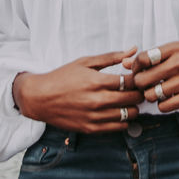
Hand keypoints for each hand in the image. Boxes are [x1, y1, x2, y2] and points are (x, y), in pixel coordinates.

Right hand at [13, 49, 144, 131]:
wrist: (39, 98)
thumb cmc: (62, 77)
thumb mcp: (85, 62)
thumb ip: (111, 57)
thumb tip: (133, 49)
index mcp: (97, 81)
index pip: (131, 81)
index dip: (139, 78)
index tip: (138, 77)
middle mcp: (97, 101)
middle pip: (133, 99)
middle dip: (139, 93)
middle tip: (137, 89)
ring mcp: (94, 116)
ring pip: (129, 115)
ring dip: (133, 108)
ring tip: (129, 101)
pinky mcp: (90, 128)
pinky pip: (118, 128)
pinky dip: (124, 121)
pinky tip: (119, 112)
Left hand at [126, 42, 178, 110]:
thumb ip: (153, 57)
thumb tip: (123, 63)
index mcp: (174, 48)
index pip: (141, 59)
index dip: (135, 69)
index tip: (140, 72)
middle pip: (143, 80)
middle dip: (140, 86)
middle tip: (146, 86)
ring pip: (152, 95)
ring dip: (152, 97)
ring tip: (159, 93)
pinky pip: (165, 106)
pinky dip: (163, 105)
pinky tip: (169, 99)